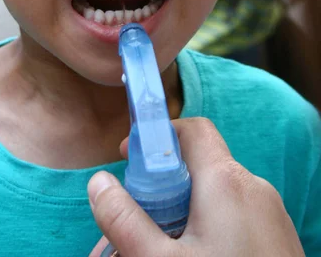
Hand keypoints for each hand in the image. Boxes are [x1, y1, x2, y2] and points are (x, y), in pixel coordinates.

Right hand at [88, 118, 303, 256]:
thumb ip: (125, 221)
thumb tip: (99, 183)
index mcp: (226, 181)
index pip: (192, 130)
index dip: (158, 136)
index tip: (130, 159)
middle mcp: (253, 188)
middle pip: (199, 167)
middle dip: (164, 187)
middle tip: (140, 221)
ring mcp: (270, 214)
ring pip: (217, 197)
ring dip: (185, 212)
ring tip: (164, 249)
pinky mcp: (277, 237)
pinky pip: (237, 217)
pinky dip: (211, 227)